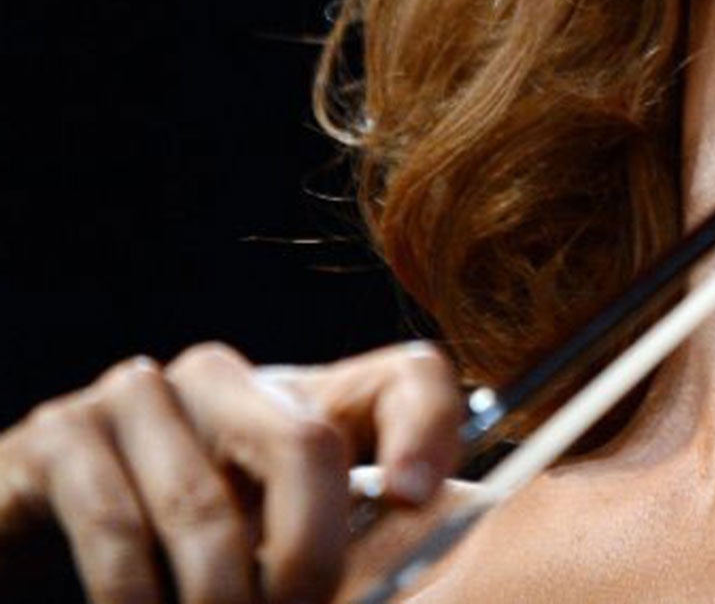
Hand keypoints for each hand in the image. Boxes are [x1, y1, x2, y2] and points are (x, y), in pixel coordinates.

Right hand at [0, 341, 460, 603]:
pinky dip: (135, 600)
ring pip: (208, 506)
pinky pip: (117, 527)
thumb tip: (392, 572)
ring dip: (217, 599)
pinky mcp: (59, 435)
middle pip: (310, 441)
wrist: (31, 559)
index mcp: (295, 399)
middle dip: (311, 556)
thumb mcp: (265, 549)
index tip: (418, 501)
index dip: (430, 428)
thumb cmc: (166, 564)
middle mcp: (224, 380)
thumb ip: (326, 546)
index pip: (405, 377)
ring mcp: (138, 395)